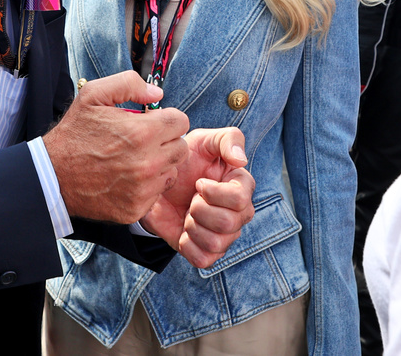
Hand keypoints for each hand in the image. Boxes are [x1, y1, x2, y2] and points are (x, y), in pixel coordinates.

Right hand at [43, 71, 189, 223]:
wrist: (51, 176)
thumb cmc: (74, 134)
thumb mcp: (94, 95)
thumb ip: (129, 84)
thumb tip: (157, 94)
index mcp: (142, 133)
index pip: (181, 122)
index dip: (166, 119)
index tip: (151, 123)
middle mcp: (147, 163)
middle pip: (181, 147)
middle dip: (166, 141)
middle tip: (143, 141)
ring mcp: (143, 189)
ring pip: (171, 171)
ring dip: (159, 164)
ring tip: (133, 159)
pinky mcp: (136, 209)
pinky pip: (157, 193)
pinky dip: (147, 186)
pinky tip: (126, 178)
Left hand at [141, 127, 255, 268]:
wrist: (158, 183)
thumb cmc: (185, 160)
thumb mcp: (203, 140)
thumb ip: (228, 139)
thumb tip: (241, 160)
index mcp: (242, 186)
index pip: (240, 200)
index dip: (214, 193)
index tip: (198, 182)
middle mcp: (239, 213)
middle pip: (228, 224)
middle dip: (200, 210)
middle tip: (190, 199)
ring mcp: (225, 234)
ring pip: (216, 243)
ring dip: (193, 227)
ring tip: (187, 213)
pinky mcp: (207, 251)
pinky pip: (204, 260)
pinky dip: (188, 246)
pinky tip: (183, 230)